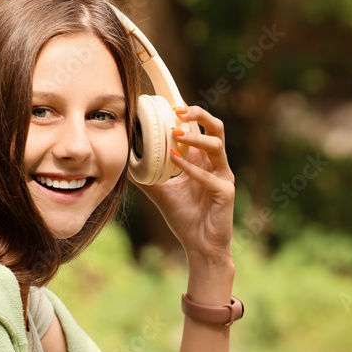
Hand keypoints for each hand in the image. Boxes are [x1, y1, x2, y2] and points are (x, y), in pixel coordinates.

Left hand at [135, 106, 234, 267]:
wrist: (200, 247)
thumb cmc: (185, 219)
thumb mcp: (161, 193)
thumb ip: (146, 177)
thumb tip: (125, 162)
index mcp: (203, 161)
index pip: (200, 129)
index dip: (189, 114)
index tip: (169, 105)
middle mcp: (216, 165)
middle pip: (216, 128)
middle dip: (199, 115)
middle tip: (177, 111)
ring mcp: (224, 177)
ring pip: (216, 146)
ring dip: (195, 138)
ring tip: (175, 133)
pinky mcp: (225, 192)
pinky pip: (208, 176)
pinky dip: (191, 167)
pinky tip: (175, 160)